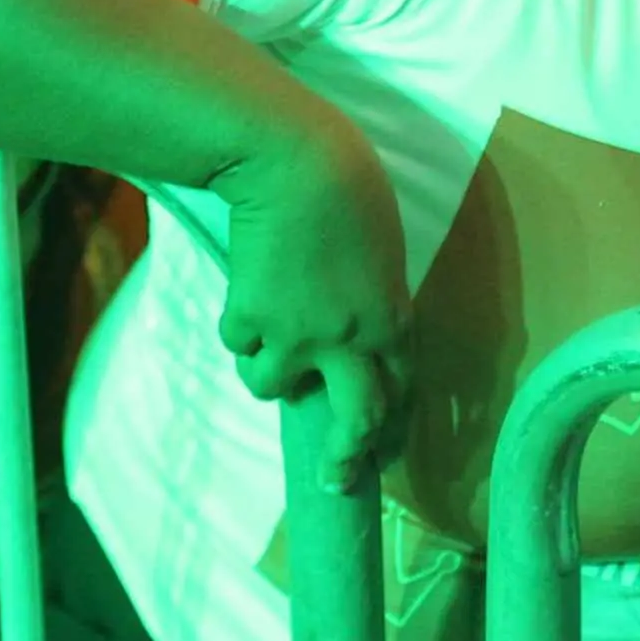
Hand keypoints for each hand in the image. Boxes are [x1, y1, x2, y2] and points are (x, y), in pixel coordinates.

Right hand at [208, 117, 413, 484]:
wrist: (294, 162)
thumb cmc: (350, 188)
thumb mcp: (383, 252)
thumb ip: (374, 302)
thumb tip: (354, 339)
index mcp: (393, 318)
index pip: (401, 391)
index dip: (391, 425)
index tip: (382, 451)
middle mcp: (350, 339)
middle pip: (356, 423)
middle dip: (345, 459)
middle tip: (334, 478)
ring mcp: (298, 334)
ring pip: (272, 387)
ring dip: (267, 373)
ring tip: (265, 343)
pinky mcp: (252, 318)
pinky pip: (238, 342)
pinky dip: (239, 327)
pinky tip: (247, 295)